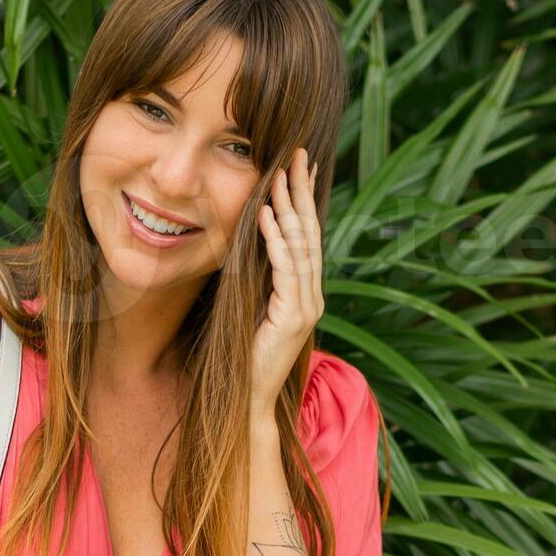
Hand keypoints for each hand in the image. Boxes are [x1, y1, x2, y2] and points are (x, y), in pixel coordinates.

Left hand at [249, 146, 323, 408]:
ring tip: (279, 175)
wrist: (248, 400)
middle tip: (297, 155)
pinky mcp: (292, 318)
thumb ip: (257, 278)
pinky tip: (266, 214)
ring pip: (300, 247)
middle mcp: (312, 297)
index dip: (302, 201)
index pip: (306, 237)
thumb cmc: (243, 357)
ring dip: (288, 208)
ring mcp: (306, 308)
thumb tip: (248, 241)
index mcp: (305, 293)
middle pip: (310, 234)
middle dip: (302, 192)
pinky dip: (275, 240)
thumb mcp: (250, 307)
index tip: (297, 167)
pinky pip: (285, 270)